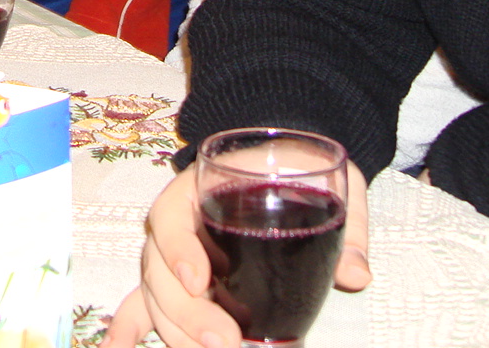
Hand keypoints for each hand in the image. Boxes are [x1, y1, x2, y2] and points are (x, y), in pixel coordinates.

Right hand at [103, 157, 371, 346]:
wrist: (285, 158)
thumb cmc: (298, 167)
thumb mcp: (328, 180)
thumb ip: (344, 223)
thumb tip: (357, 274)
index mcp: (199, 188)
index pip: (170, 217)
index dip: (178, 249)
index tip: (199, 278)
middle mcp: (178, 224)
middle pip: (156, 268)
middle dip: (185, 311)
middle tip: (224, 341)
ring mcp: (175, 255)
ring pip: (153, 294)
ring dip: (175, 330)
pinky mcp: (182, 281)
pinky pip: (146, 302)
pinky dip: (131, 326)